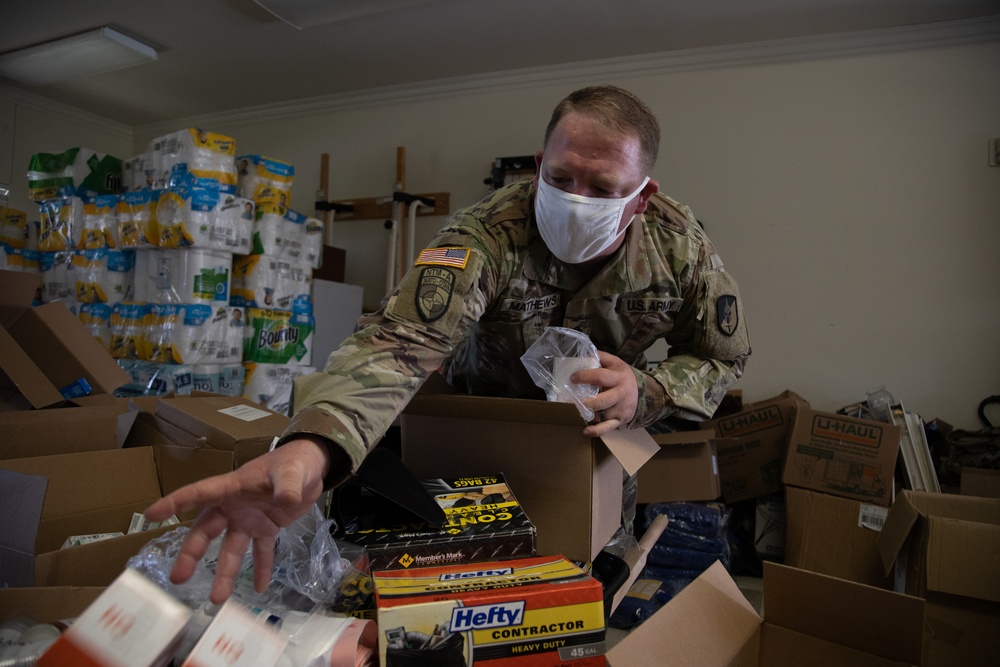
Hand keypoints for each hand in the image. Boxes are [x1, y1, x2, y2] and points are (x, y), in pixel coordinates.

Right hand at [143, 437, 331, 603]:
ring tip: (217, 599)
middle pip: (206, 530)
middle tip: (178, 578)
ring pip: (230, 548)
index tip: (150, 514)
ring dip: (224, 572)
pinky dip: (260, 569)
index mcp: (233, 487)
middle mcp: (234, 506)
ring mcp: (249, 519)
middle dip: (191, 553)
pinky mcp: (266, 528)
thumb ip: (287, 484)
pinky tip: (258, 588)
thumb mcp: (292, 470)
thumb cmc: (294, 461)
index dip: (175, 502)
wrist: (312, 467)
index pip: (199, 493)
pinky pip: (260, 552)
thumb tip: (286, 500)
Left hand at [573, 350, 638, 436]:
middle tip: (568, 400)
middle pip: (601, 400)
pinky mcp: (620, 420)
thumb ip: (601, 357)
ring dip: (586, 415)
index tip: (572, 378)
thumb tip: (583, 354)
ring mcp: (620, 409)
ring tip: (572, 412)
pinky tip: (585, 431)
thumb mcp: (616, 363)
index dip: (585, 377)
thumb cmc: (623, 376)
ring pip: (602, 415)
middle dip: (584, 401)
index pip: (600, 377)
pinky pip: (607, 428)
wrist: (644, 393)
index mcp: (619, 378)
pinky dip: (596, 431)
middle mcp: (621, 394)